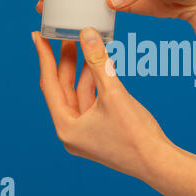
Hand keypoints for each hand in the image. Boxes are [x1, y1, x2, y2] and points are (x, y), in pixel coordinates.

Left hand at [32, 28, 195, 195]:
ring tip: (85, 46)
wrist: (158, 162)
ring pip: (79, 93)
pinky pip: (92, 100)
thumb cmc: (135, 135)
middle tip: (66, 36)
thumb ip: (98, 62)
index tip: (37, 36)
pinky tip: (101, 66)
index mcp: (66, 127)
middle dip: (66, 61)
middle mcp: (72, 131)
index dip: (44, 57)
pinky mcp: (100, 130)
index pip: (49, 85)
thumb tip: (86, 34)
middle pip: (63, 88)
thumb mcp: (113, 93)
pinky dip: (95, 82)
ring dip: (82, 70)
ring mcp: (86, 132)